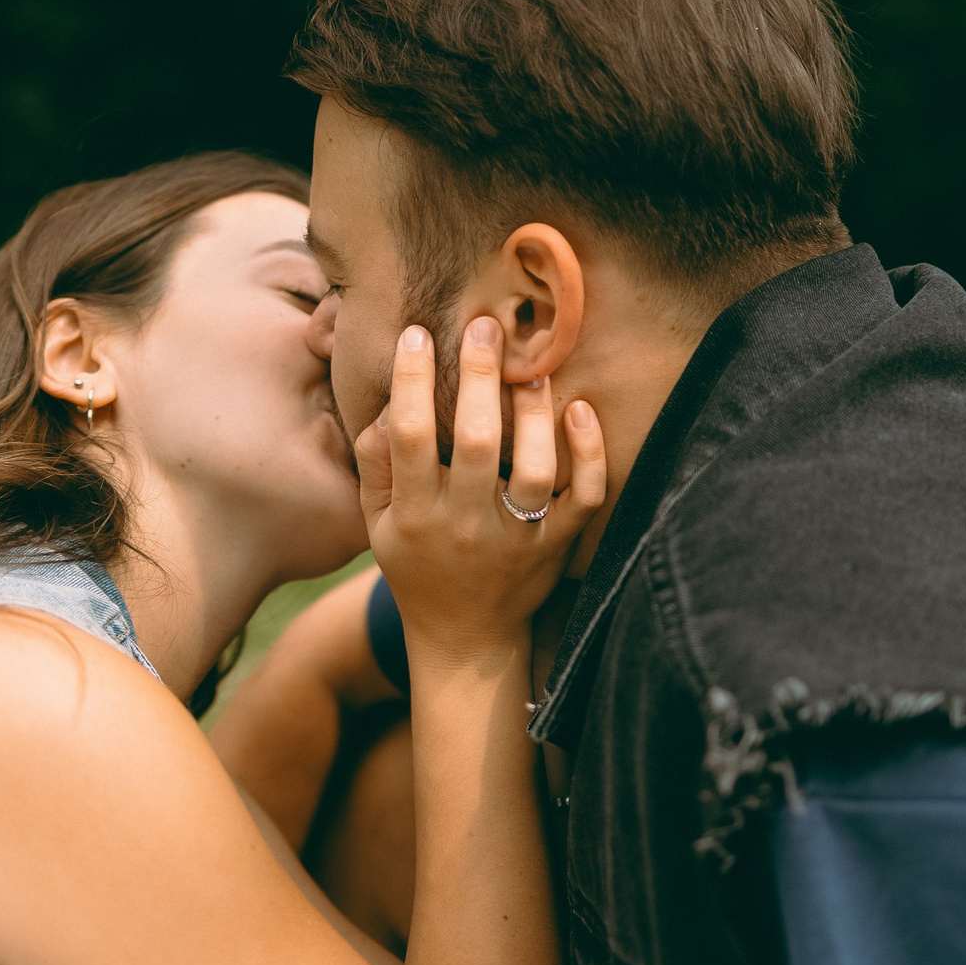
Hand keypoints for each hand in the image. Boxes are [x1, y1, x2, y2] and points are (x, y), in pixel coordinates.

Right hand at [354, 315, 606, 673]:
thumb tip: (389, 401)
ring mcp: (518, 538)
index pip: (410, 439)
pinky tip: (580, 410)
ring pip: (535, 469)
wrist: (465, 637)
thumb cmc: (416, 564)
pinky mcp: (557, 546)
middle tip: (486, 326)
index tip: (417, 334)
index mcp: (414, 516)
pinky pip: (583, 497)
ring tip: (532, 367)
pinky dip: (589, 453)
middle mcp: (466, 526)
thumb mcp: (377, 522)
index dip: (411, 382)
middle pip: (477, 444)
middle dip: (479, 378)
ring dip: (535, 412)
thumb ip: (375, 462)